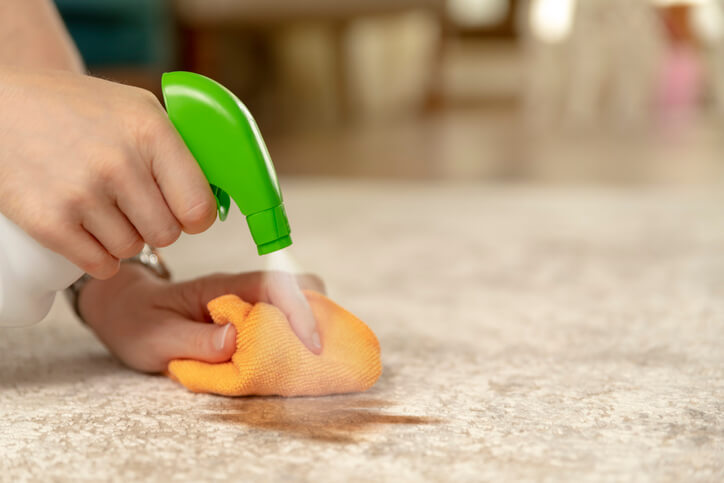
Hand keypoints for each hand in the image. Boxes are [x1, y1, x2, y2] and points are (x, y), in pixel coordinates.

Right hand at [0, 67, 216, 278]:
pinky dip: (98, 255)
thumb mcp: (137, 109)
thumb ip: (179, 150)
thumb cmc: (79, 110)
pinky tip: (86, 227)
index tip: (184, 211)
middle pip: (168, 234)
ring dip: (123, 236)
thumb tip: (218, 197)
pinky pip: (101, 265)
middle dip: (156, 224)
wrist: (0, 108)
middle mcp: (119, 163)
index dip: (195, 215)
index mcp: (151, 132)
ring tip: (101, 204)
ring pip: (133, 249)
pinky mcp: (50, 222)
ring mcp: (82, 194)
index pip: (199, 207)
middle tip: (133, 203)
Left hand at [78, 264, 325, 371]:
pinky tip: (295, 360)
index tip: (313, 344)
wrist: (126, 309)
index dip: (298, 311)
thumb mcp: (156, 338)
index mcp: (221, 288)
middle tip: (323, 353)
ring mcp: (248, 302)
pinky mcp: (250, 317)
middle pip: (298, 288)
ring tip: (316, 360)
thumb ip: (195, 340)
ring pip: (296, 303)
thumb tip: (236, 339)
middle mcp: (241, 290)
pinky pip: (284, 321)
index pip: (273, 286)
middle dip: (319, 315)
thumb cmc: (138, 322)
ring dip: (311, 328)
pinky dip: (297, 338)